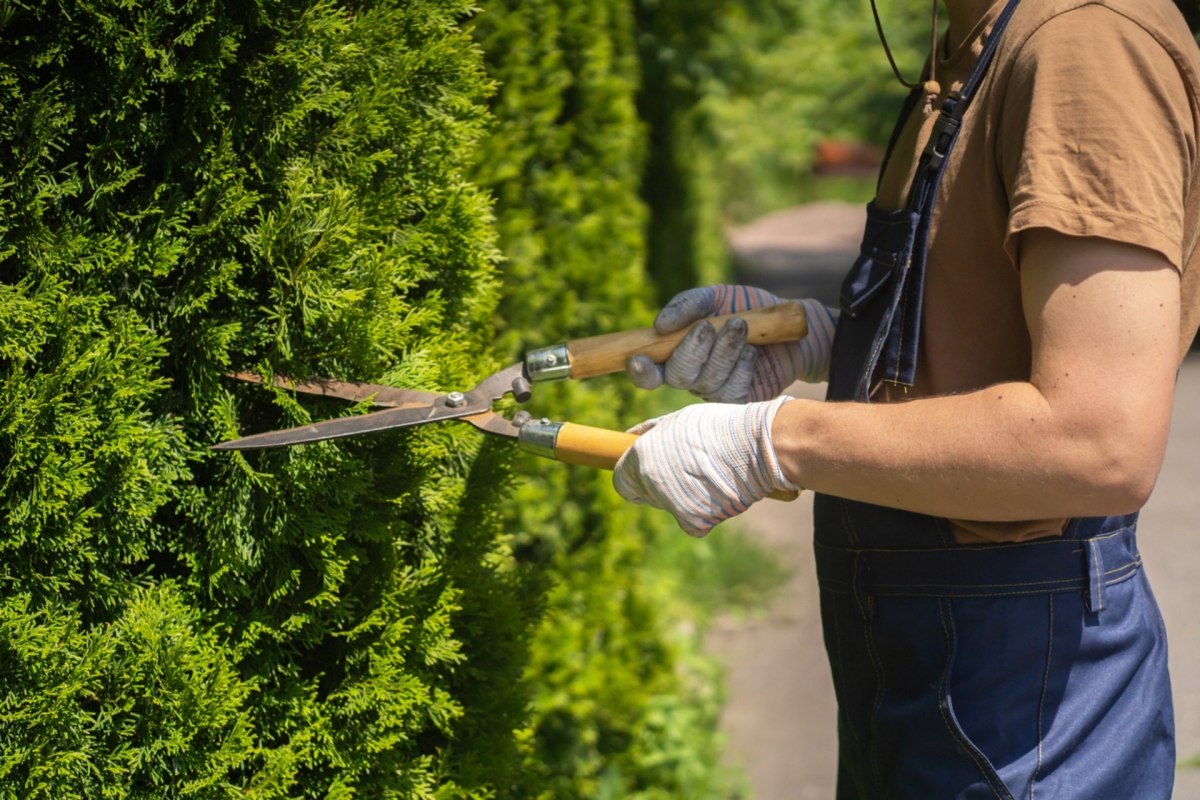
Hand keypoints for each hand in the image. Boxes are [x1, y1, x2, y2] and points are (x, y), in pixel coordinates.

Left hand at [612, 395, 796, 536]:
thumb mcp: (679, 420)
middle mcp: (652, 485)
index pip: (622, 482)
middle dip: (660, 485)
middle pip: (647, 495)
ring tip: (710, 473)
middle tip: (688, 467)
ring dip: (685, 496)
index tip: (649, 472)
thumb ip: (651, 432)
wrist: (759, 446)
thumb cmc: (719, 427)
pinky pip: (694, 522)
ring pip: (672, 507)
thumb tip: (629, 436)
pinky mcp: (696, 522)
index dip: (634, 477)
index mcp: (643, 458)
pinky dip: (704, 511)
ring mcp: (673, 506)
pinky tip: (719, 490)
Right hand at [626, 285, 836, 402]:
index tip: (640, 359)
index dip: (641, 370)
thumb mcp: (717, 297)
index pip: (649, 371)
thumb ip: (689, 305)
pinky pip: (733, 391)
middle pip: (677, 376)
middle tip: (708, 326)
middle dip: (691, 350)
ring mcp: (715, 391)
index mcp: (677, 353)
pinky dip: (742, 367)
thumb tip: (659, 325)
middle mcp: (692, 377)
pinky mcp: (740, 401)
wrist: (790, 326)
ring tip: (741, 326)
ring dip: (723, 351)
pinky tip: (752, 352)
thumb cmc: (748, 309)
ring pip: (707, 381)